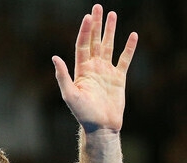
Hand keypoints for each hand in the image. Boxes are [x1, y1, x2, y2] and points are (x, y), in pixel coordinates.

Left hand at [52, 4, 137, 133]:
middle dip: (96, 25)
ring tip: (113, 14)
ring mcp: (107, 72)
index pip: (83, 45)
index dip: (85, 31)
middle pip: (95, 41)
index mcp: (81, 70)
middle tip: (97, 7)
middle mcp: (94, 68)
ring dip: (111, 31)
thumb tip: (55, 57)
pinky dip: (129, 47)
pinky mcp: (119, 78)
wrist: (101, 126)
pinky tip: (132, 35)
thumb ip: (63, 76)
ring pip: (109, 46)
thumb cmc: (83, 113)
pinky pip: (125, 59)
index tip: (87, 17)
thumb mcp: (70, 95)